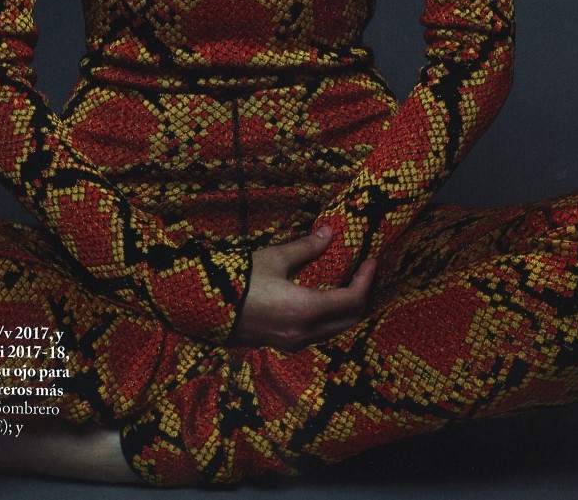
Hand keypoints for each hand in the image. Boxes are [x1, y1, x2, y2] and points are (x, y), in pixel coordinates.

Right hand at [233, 226, 375, 350]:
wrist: (205, 307)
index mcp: (306, 310)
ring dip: (346, 309)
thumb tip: (329, 233)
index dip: (366, 280)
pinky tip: (323, 297)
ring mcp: (294, 343)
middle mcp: (305, 333)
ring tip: (347, 283)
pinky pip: (318, 334)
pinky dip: (330, 317)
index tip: (371, 261)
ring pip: (335, 330)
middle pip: (349, 320)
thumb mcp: (275, 258)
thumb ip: (306, 248)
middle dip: (362, 296)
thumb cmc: (240, 280)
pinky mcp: (284, 344)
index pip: (352, 300)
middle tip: (364, 273)